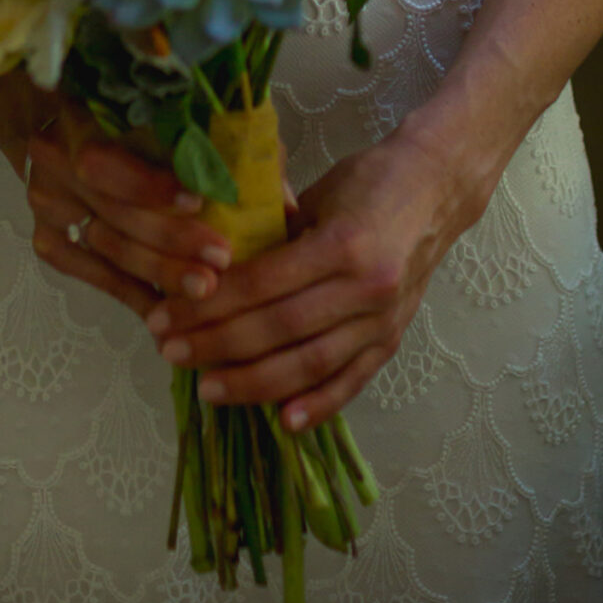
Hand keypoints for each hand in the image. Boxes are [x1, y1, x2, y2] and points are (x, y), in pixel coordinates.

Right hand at [26, 103, 235, 322]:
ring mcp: (46, 204)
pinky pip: (93, 275)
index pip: (102, 161)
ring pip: (105, 249)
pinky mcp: (47, 239)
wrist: (63, 132)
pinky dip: (132, 294)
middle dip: (170, 239)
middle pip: (112, 213)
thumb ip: (178, 124)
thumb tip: (234, 154)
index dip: (148, 186)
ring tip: (204, 290)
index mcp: (74, 119)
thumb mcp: (141, 106)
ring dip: (157, 273)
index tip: (198, 201)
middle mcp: (52, 162)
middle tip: (220, 258)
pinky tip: (168, 308)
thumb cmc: (119, 113)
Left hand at [144, 124, 481, 432]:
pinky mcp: (393, 339)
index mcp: (342, 243)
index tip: (166, 315)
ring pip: (310, 364)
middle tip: (170, 352)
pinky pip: (352, 381)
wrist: (436, 187)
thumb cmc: (368, 180)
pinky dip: (318, 405)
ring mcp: (383, 320)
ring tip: (208, 390)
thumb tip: (213, 268)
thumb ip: (272, 235)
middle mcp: (366, 287)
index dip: (211, 305)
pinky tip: (282, 422)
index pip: (263, 285)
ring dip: (254, 383)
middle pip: (280, 329)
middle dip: (218, 345)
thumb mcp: (316, 194)